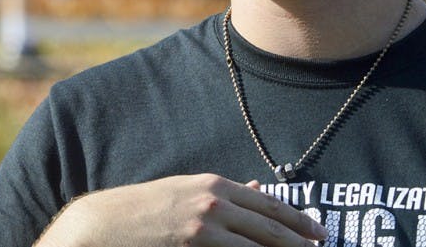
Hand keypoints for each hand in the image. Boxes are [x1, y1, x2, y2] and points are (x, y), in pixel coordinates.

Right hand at [35, 174, 326, 246]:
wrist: (106, 224)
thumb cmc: (146, 208)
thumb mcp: (186, 191)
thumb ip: (224, 194)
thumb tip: (262, 189)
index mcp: (214, 185)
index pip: (269, 205)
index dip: (298, 221)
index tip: (319, 233)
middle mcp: (214, 204)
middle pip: (271, 229)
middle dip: (300, 243)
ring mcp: (205, 228)